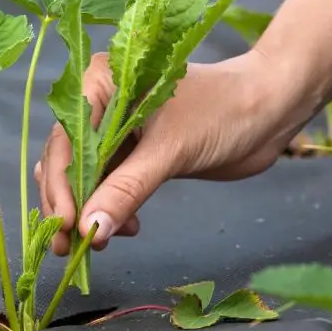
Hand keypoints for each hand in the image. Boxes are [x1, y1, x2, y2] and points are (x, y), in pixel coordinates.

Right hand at [34, 49, 305, 254]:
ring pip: (84, 176)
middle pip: (66, 160)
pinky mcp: (135, 152)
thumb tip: (89, 230)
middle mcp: (100, 103)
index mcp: (100, 83)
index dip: (61, 186)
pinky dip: (109, 208)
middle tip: (69, 247)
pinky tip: (126, 227)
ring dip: (89, 210)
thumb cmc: (224, 111)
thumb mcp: (170, 150)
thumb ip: (126, 190)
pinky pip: (108, 184)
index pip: (65, 141)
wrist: (271, 110)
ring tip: (100, 241)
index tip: (65, 227)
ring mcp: (117, 129)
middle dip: (69, 204)